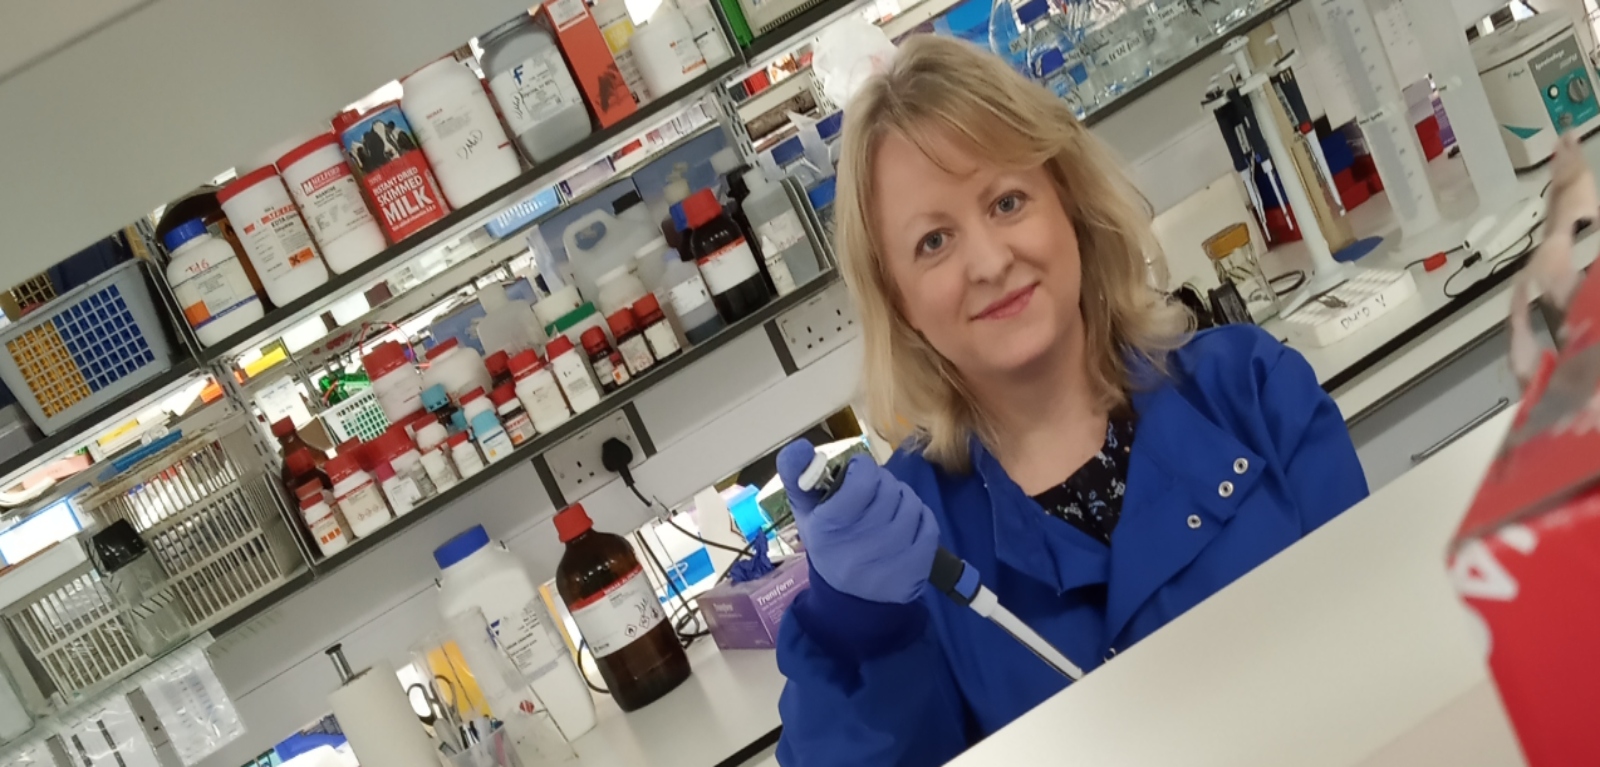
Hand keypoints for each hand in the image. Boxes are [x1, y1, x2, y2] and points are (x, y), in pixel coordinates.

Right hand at [777, 439, 939, 604]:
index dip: (863, 469)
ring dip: (902, 499)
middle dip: (883, 484)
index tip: (857, 475)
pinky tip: (906, 526)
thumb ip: (796, 475)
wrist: (849, 600)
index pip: (864, 478)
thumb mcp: (805, 513)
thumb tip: (801, 446)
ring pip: (911, 504)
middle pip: (889, 488)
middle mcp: (861, 543)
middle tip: (873, 495)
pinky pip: (929, 524)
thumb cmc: (828, 544)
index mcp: (831, 526)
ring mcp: (891, 558)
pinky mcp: (916, 568)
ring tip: (888, 511)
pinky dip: (920, 518)